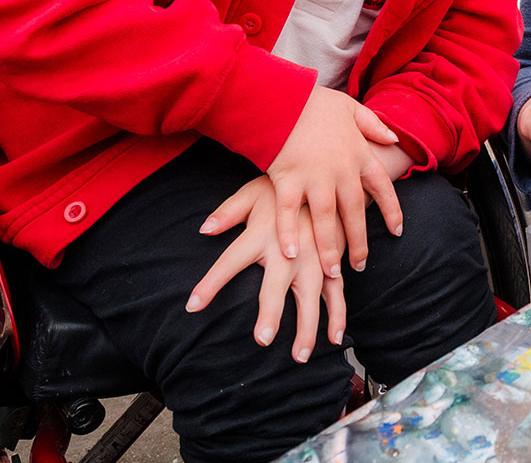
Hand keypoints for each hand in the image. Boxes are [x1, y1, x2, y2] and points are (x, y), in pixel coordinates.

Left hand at [189, 176, 345, 361]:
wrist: (327, 174)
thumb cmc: (284, 188)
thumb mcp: (252, 192)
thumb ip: (228, 212)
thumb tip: (203, 229)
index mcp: (260, 234)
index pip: (228, 262)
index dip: (210, 284)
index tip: (192, 306)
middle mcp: (288, 250)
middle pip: (276, 286)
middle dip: (270, 313)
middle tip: (263, 339)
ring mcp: (314, 258)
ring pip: (312, 298)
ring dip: (308, 328)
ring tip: (299, 356)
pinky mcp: (332, 262)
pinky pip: (336, 292)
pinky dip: (338, 316)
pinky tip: (334, 338)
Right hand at [268, 88, 405, 275]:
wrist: (281, 95)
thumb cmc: (314, 102)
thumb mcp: (351, 108)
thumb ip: (373, 125)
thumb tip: (394, 138)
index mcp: (358, 154)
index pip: (382, 187)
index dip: (391, 210)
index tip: (398, 231)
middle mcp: (340, 170)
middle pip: (355, 212)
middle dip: (359, 241)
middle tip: (360, 266)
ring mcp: (314, 176)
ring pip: (327, 220)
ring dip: (330, 248)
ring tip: (332, 273)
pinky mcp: (287, 178)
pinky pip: (288, 212)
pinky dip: (289, 233)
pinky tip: (292, 254)